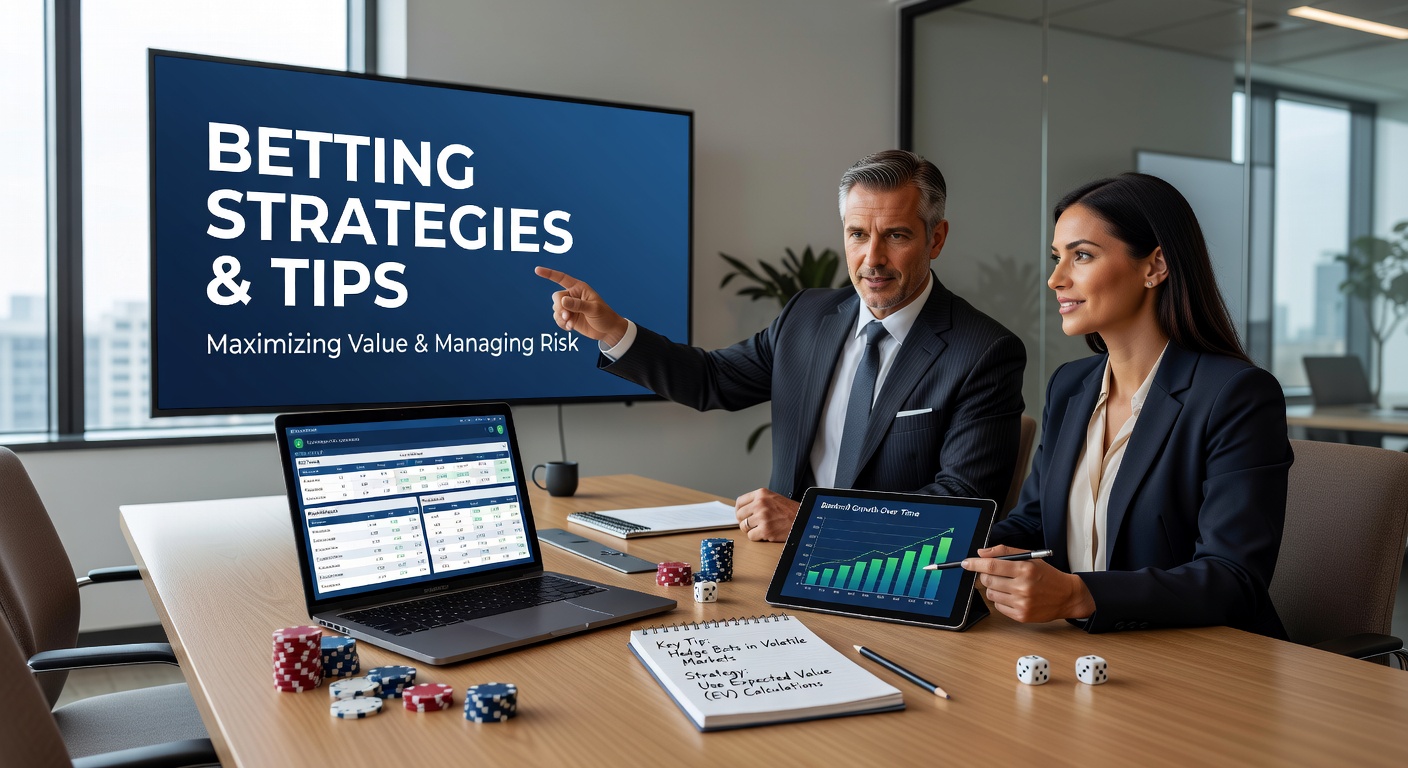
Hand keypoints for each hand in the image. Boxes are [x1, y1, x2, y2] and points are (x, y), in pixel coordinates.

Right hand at [535, 266, 629, 345]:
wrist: (608, 330)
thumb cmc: (604, 316)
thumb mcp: (593, 309)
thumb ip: (578, 305)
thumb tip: (563, 301)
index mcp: (579, 288)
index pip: (562, 278)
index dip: (549, 274)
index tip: (537, 270)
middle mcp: (572, 296)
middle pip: (556, 297)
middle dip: (560, 308)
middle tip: (567, 316)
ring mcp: (569, 307)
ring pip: (555, 309)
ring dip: (561, 317)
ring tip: (571, 323)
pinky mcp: (568, 317)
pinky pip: (557, 318)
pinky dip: (561, 323)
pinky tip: (570, 327)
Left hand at [734, 488, 796, 541]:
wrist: (803, 519)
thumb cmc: (789, 511)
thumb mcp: (773, 498)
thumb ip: (758, 501)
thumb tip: (742, 510)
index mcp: (761, 494)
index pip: (740, 502)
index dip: (739, 510)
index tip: (742, 515)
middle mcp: (760, 503)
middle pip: (739, 515)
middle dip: (744, 522)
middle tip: (753, 524)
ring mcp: (762, 516)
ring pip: (744, 527)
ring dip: (751, 530)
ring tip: (761, 528)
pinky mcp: (765, 529)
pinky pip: (751, 536)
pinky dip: (757, 537)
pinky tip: (766, 533)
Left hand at [962, 545, 1095, 622]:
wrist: (1066, 596)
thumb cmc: (1047, 575)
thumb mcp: (1030, 558)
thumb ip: (1004, 552)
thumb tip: (981, 553)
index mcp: (1025, 569)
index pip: (992, 566)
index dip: (975, 564)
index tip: (965, 563)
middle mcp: (1023, 587)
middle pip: (988, 580)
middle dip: (986, 575)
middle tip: (994, 573)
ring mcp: (1022, 603)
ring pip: (991, 594)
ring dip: (994, 588)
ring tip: (1007, 585)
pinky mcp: (1021, 616)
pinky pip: (998, 606)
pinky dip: (1001, 600)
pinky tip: (1013, 596)